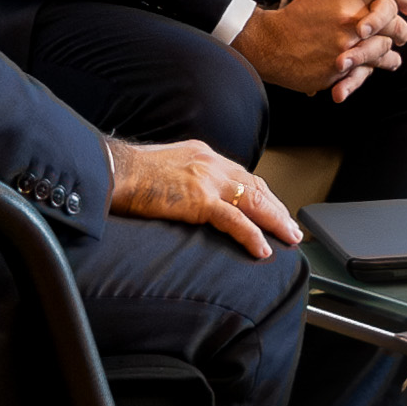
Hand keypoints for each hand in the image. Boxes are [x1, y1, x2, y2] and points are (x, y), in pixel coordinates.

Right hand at [106, 135, 302, 258]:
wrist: (113, 172)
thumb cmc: (129, 175)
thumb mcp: (166, 168)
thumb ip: (185, 179)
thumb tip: (190, 196)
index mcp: (205, 156)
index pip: (244, 176)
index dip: (264, 194)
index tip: (275, 208)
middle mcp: (212, 164)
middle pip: (257, 187)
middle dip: (278, 209)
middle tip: (293, 229)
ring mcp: (208, 180)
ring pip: (255, 202)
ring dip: (276, 222)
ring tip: (290, 239)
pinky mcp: (200, 199)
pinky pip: (235, 220)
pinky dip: (252, 235)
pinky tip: (263, 250)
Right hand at [236, 0, 406, 96]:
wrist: (270, 43)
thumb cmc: (299, 13)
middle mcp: (350, 22)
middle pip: (393, 23)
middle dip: (401, 27)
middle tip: (402, 32)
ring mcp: (345, 48)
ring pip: (383, 50)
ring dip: (391, 51)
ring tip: (393, 53)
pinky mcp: (338, 70)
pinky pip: (366, 70)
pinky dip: (375, 67)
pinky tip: (380, 65)